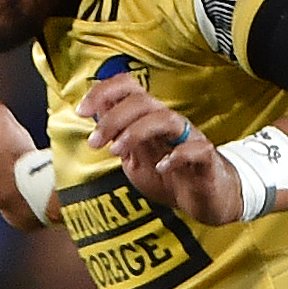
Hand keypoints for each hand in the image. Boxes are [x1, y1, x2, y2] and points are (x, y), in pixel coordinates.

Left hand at [79, 72, 242, 225]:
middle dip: (113, 118)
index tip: (81, 111)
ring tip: (116, 151)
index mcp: (150, 119)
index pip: (128, 89)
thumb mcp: (135, 161)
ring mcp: (188, 138)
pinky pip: (195, 149)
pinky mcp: (206, 159)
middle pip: (141, 101)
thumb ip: (118, 141)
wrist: (206, 200)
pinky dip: (177, 156)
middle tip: (94, 142)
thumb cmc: (171, 176)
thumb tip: (95, 122)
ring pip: (164, 118)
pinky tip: (161, 168)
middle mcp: (169, 122)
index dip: (103, 92)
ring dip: (136, 132)